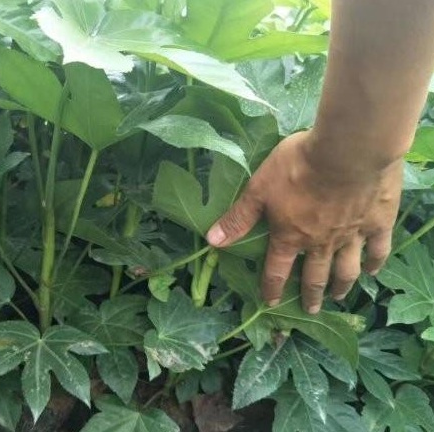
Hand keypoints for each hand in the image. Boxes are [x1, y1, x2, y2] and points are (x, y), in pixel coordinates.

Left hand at [206, 131, 401, 313]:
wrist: (346, 151)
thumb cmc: (296, 167)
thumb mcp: (259, 189)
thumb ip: (238, 217)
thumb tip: (211, 241)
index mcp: (290, 236)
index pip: (277, 270)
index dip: (272, 289)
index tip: (271, 303)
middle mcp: (321, 243)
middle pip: (315, 276)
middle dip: (310, 294)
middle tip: (310, 309)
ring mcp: (352, 235)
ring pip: (346, 269)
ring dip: (340, 285)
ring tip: (337, 297)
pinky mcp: (379, 222)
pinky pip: (378, 249)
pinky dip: (376, 263)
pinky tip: (373, 271)